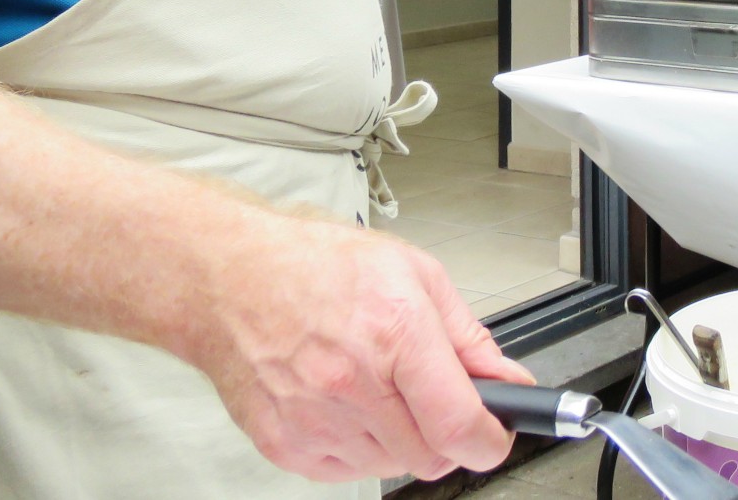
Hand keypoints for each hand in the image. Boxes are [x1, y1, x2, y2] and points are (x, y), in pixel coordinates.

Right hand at [183, 213, 532, 482]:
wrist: (232, 280)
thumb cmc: (319, 266)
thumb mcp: (415, 273)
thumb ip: (468, 335)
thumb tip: (506, 380)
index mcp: (395, 333)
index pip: (459, 424)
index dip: (491, 440)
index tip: (496, 433)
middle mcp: (354, 384)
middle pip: (432, 456)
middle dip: (448, 434)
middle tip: (437, 399)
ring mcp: (316, 421)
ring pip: (392, 465)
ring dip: (403, 438)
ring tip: (380, 386)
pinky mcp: (286, 446)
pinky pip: (348, 470)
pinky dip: (362, 445)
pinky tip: (349, 402)